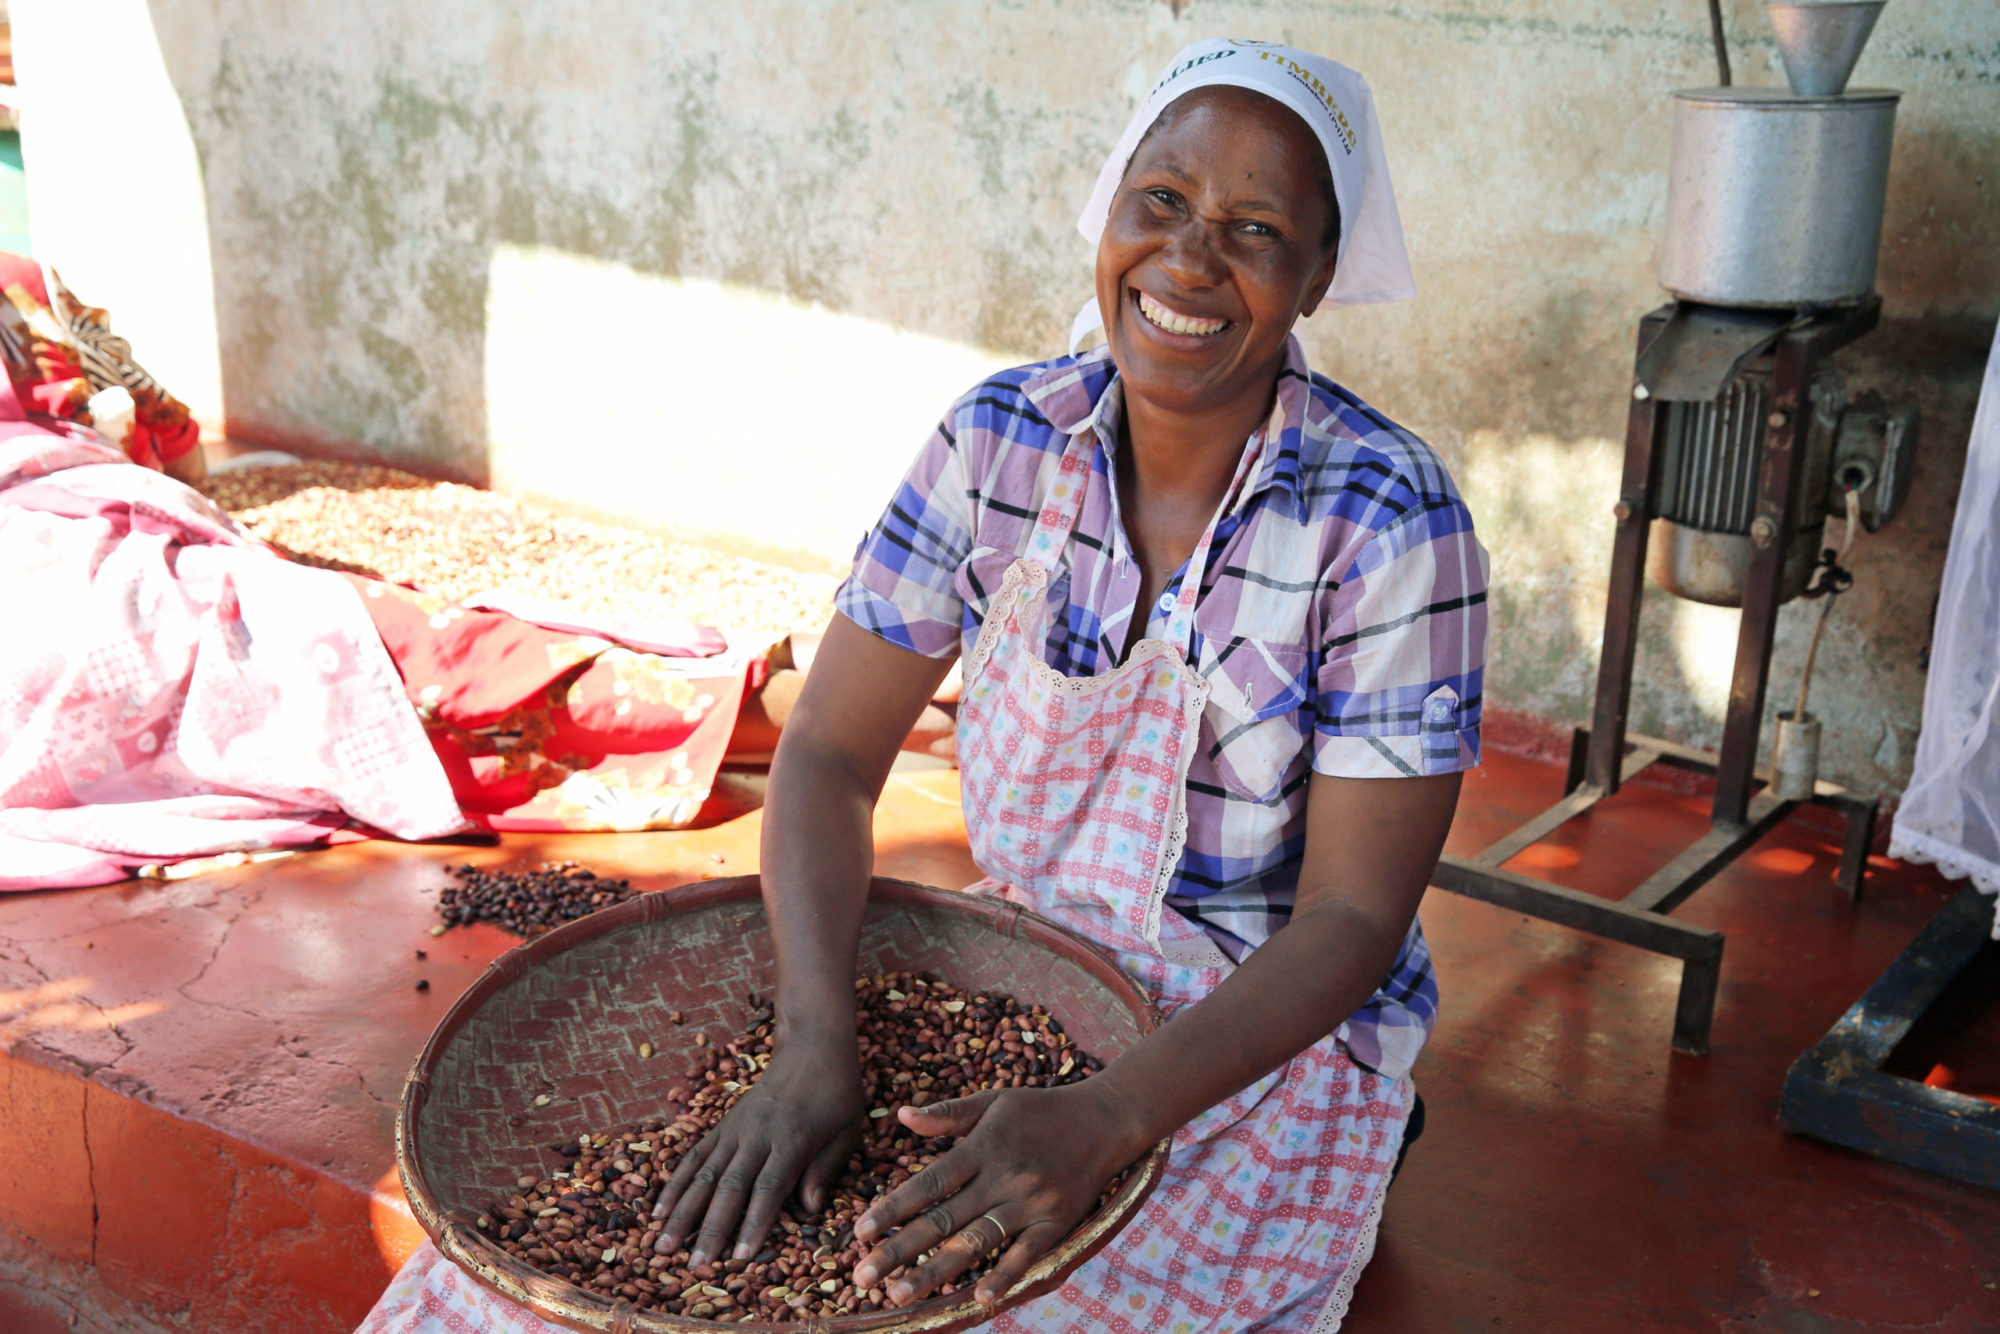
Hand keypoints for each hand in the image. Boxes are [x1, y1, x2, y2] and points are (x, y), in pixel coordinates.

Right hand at [651, 1036, 864, 1264]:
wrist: (812, 1047)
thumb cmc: (837, 1094)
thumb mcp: (847, 1131)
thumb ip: (826, 1169)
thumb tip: (811, 1209)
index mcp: (793, 1139)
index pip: (769, 1188)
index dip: (753, 1223)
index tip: (738, 1258)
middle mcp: (758, 1135)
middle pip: (729, 1186)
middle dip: (710, 1228)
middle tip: (693, 1265)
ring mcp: (735, 1129)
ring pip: (703, 1173)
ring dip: (681, 1211)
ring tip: (661, 1244)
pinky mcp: (723, 1125)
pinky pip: (694, 1156)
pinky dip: (674, 1183)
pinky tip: (657, 1209)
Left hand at [850, 1081, 1144, 1307]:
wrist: (1107, 1118)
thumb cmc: (1042, 1110)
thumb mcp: (993, 1102)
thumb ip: (947, 1113)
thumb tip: (901, 1116)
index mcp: (982, 1147)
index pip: (928, 1183)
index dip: (892, 1208)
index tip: (859, 1232)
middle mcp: (1002, 1176)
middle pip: (942, 1219)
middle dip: (899, 1249)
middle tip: (862, 1276)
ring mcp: (1030, 1201)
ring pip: (976, 1242)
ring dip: (936, 1270)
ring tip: (900, 1293)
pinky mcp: (1057, 1221)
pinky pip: (1027, 1254)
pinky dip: (1005, 1276)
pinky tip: (979, 1298)